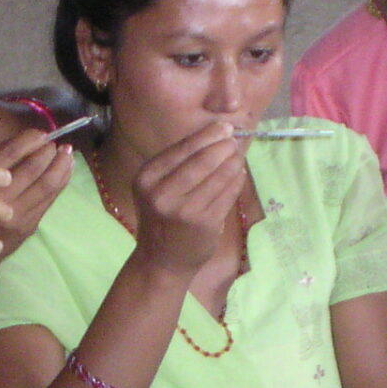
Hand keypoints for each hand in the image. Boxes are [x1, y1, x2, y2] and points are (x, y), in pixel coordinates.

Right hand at [0, 126, 73, 252]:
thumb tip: (20, 144)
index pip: (8, 155)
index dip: (27, 141)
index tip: (40, 133)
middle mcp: (1, 199)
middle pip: (32, 169)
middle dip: (48, 153)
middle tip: (57, 143)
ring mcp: (18, 214)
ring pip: (46, 186)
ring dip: (60, 167)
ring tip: (68, 154)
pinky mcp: (30, 225)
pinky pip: (49, 200)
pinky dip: (60, 182)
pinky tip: (65, 172)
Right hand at [125, 123, 246, 277]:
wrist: (162, 261)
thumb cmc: (163, 218)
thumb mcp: (158, 188)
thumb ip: (178, 164)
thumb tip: (215, 135)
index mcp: (147, 178)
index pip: (182, 148)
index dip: (207, 135)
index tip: (224, 126)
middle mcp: (162, 193)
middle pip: (201, 159)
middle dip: (223, 146)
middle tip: (236, 139)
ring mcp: (184, 210)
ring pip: (218, 176)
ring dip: (233, 162)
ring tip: (239, 156)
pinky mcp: (204, 223)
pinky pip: (227, 194)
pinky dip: (236, 181)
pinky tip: (239, 174)